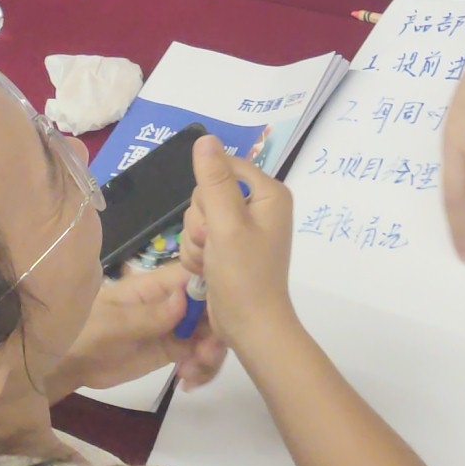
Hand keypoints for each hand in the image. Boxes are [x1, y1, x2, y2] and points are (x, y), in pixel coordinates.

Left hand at [48, 262, 227, 393]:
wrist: (69, 364)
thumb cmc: (84, 332)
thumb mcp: (113, 324)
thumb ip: (149, 315)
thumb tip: (185, 298)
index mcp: (157, 284)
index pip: (198, 275)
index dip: (217, 289)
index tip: (222, 315)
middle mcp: (173, 301)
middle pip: (212, 307)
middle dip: (217, 332)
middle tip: (203, 357)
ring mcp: (175, 326)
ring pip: (211, 333)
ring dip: (210, 354)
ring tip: (191, 376)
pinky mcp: (173, 349)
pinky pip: (199, 355)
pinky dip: (201, 369)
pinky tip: (187, 383)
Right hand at [180, 134, 296, 348]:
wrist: (249, 327)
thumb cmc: (243, 275)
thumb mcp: (226, 225)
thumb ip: (213, 181)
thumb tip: (206, 138)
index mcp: (268, 193)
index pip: (224, 166)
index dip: (208, 193)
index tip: (214, 221)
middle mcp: (259, 206)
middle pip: (207, 192)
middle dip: (201, 221)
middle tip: (213, 246)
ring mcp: (243, 228)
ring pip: (198, 216)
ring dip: (196, 241)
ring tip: (210, 262)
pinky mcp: (229, 247)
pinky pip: (199, 236)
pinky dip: (197, 254)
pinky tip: (206, 271)